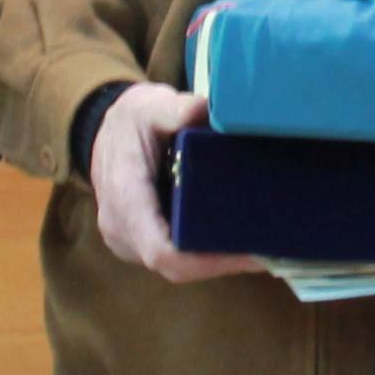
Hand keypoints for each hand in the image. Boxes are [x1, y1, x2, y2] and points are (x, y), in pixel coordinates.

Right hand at [84, 81, 262, 283]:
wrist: (104, 135)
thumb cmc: (129, 122)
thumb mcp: (149, 106)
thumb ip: (176, 109)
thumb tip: (208, 110)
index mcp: (125, 199)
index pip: (162, 251)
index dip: (208, 261)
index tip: (250, 252)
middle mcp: (122, 231)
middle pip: (178, 266)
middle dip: (223, 263)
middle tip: (270, 247)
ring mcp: (128, 243)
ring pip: (178, 268)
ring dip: (217, 262)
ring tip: (262, 246)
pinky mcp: (139, 245)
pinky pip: (174, 260)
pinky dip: (206, 257)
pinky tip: (238, 242)